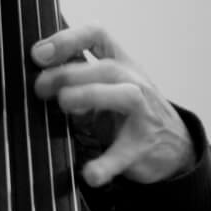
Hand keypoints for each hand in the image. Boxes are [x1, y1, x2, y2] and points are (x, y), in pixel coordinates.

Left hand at [29, 24, 195, 187]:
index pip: (97, 35)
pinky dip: (106, 164)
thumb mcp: (105, 89)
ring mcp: (142, 114)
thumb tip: (35, 76)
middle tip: (39, 88)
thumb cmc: (129, 113)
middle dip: (68, 74)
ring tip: (64, 104)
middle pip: (106, 67)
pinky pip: (124, 153)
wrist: (174, 147)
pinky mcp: (142, 147)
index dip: (67, 39)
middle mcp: (134, 83)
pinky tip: (89, 174)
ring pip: (123, 95)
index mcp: (121, 64)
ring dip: (90, 95)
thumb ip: (76, 80)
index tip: (39, 55)